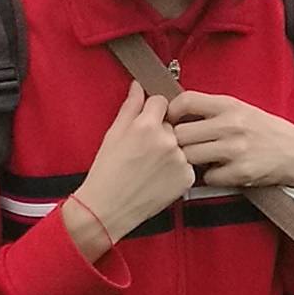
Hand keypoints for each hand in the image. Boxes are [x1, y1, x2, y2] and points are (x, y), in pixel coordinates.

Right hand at [66, 82, 196, 251]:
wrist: (108, 208)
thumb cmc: (106, 172)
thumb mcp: (113, 134)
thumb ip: (130, 107)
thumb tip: (137, 86)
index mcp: (146, 126)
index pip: (161, 101)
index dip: (152, 111)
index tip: (146, 122)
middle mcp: (167, 140)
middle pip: (172, 123)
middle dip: (162, 131)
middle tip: (145, 150)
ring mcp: (180, 159)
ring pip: (181, 143)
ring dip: (171, 149)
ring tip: (151, 165)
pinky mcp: (187, 177)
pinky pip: (187, 164)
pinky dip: (177, 168)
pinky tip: (159, 177)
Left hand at [164, 90, 293, 194]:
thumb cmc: (267, 131)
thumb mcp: (242, 110)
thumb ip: (212, 111)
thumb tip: (176, 115)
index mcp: (229, 105)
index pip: (186, 101)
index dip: (171, 112)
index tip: (171, 121)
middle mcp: (231, 125)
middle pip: (180, 133)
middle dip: (177, 142)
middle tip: (184, 146)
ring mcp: (235, 149)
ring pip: (189, 156)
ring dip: (191, 161)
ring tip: (201, 159)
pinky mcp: (240, 172)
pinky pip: (207, 177)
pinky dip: (211, 177)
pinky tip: (221, 171)